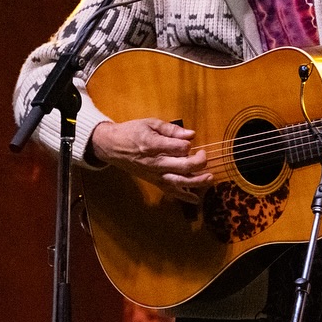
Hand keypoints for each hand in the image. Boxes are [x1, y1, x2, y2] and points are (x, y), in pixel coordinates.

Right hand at [89, 118, 209, 195]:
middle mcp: (155, 163)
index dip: (188, 145)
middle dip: (199, 162)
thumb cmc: (132, 132)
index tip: (190, 141)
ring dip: (197, 181)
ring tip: (210, 177)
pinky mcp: (154, 181)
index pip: (179, 148)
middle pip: (182, 167)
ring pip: (179, 182)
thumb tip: (191, 134)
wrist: (111, 146)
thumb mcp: (150, 123)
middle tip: (204, 155)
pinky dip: (184, 196)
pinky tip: (196, 198)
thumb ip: (171, 129)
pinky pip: (170, 191)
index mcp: (153, 145)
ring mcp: (154, 174)